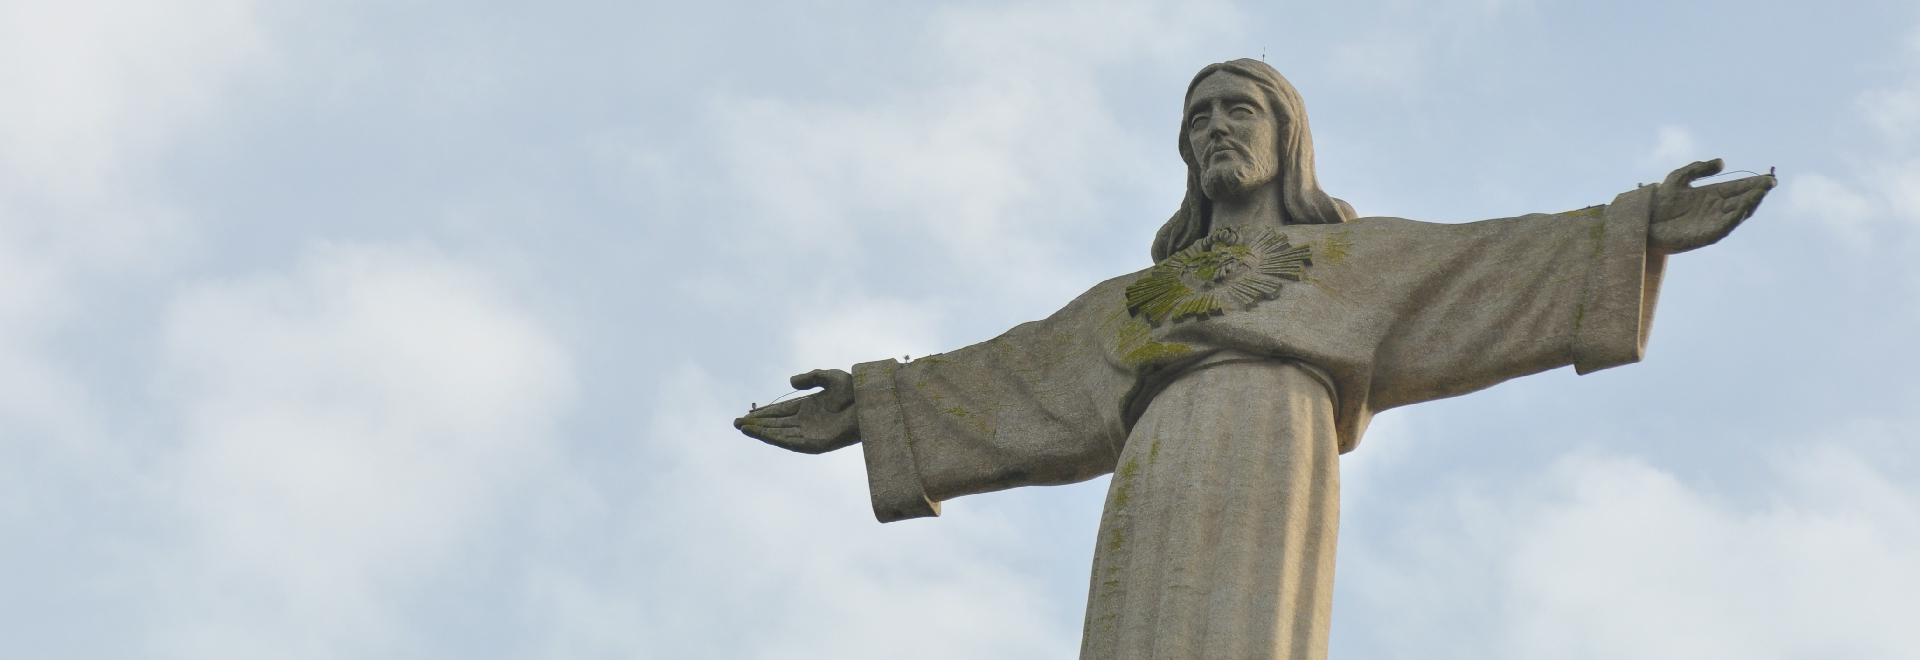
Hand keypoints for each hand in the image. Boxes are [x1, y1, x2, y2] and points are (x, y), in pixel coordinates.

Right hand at [733, 369, 859, 453]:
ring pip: (780, 434)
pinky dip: (774, 439)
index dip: (764, 413)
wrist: (869, 404)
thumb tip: (790, 382)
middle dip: (757, 424)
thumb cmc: (854, 390)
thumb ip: (810, 378)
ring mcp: (810, 434)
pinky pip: (790, 443)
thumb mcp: (829, 377)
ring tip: (743, 428)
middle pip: (776, 424)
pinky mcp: (815, 445)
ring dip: (761, 432)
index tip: (746, 414)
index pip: (780, 411)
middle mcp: (807, 422)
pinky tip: (761, 434)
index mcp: (809, 407)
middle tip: (736, 423)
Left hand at [1648, 159, 1775, 253]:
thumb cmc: (1660, 200)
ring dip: (1751, 203)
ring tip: (1761, 192)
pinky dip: (1735, 218)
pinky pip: (1725, 226)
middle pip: (1743, 199)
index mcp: (1713, 194)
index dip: (1754, 183)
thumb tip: (1722, 163)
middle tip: (1771, 183)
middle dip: (1758, 191)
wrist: (1643, 221)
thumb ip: (1698, 169)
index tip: (1768, 177)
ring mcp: (1714, 222)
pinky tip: (1744, 208)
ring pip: (1739, 212)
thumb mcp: (1678, 177)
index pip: (1739, 187)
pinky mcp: (1707, 234)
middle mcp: (1717, 208)